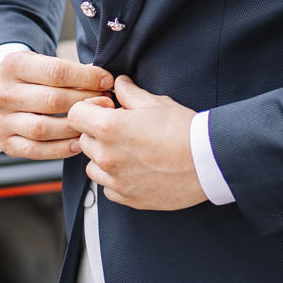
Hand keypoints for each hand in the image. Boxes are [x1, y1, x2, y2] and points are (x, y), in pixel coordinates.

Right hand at [0, 50, 112, 160]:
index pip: (55, 72)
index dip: (86, 77)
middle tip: (106, 102)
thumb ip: (67, 70)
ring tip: (94, 123)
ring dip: (75, 127)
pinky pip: (37, 151)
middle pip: (52, 100)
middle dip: (85, 102)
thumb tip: (102, 80)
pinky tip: (79, 142)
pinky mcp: (5, 143)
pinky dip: (61, 148)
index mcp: (12, 65)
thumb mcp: (39, 61)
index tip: (106, 81)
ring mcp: (1, 121)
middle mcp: (3, 94)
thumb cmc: (26, 76)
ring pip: (44, 128)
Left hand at [67, 75, 205, 210]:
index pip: (75, 115)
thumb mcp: (156, 103)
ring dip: (103, 157)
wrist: (208, 161)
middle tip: (122, 129)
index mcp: (109, 128)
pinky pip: (108, 188)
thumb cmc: (184, 131)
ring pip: (92, 166)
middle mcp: (106, 156)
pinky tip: (135, 169)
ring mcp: (116, 180)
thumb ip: (130, 93)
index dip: (89, 108)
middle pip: (83, 140)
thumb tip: (120, 85)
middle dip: (97, 132)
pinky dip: (116, 179)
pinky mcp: (128, 198)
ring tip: (128, 151)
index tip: (106, 109)